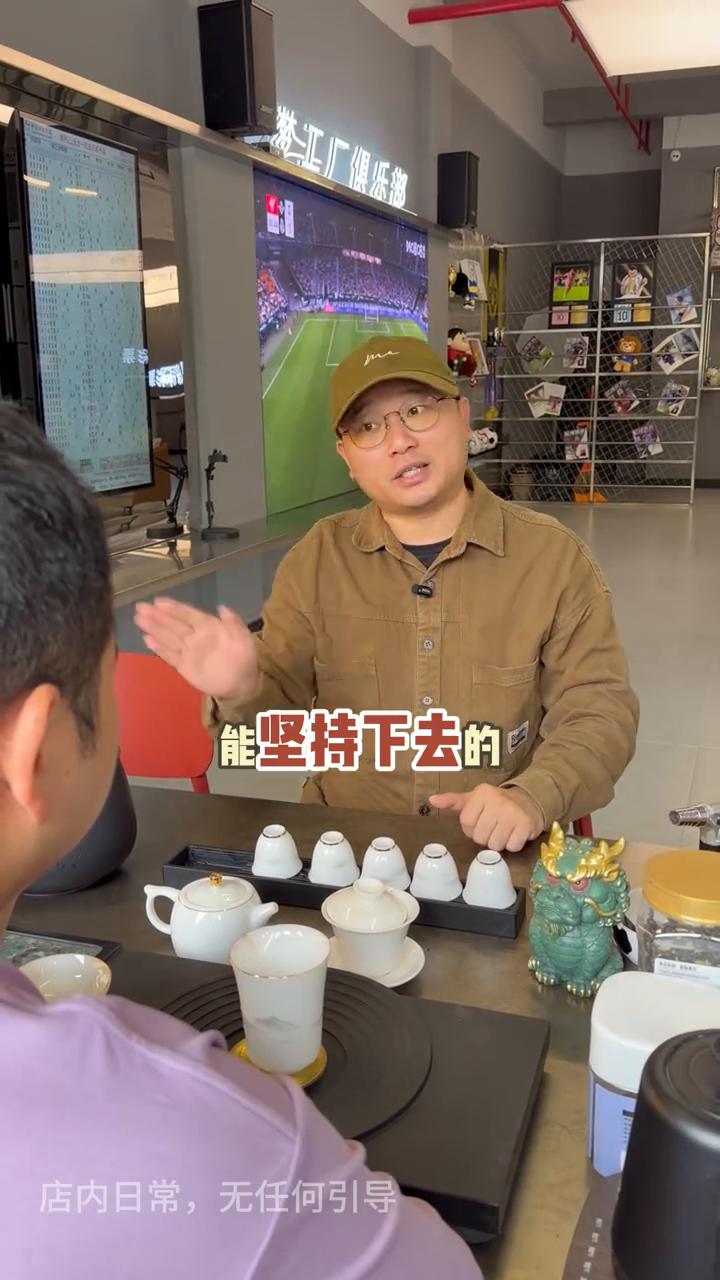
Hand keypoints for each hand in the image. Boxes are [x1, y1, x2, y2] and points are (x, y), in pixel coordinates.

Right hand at [134, 598, 259, 701]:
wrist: (242, 683)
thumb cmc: (244, 656)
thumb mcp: (243, 636)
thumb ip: (233, 621)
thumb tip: (222, 607)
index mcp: (208, 626)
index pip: (188, 614)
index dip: (174, 608)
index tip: (158, 601)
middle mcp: (195, 636)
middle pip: (173, 624)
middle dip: (157, 616)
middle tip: (140, 607)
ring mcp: (188, 651)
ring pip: (168, 637)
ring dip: (153, 628)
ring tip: (139, 619)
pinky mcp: (184, 666)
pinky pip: (169, 655)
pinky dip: (159, 648)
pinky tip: (147, 640)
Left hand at [428, 783, 542, 852]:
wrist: (528, 801)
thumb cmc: (495, 803)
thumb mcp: (474, 799)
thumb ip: (452, 801)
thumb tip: (432, 800)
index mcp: (483, 793)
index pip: (466, 823)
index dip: (471, 827)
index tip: (480, 820)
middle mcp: (499, 800)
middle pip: (480, 837)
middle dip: (485, 836)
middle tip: (493, 827)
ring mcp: (514, 813)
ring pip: (495, 845)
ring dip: (498, 842)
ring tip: (503, 830)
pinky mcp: (527, 825)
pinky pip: (511, 847)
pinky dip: (512, 844)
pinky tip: (514, 834)